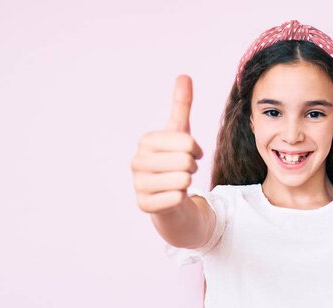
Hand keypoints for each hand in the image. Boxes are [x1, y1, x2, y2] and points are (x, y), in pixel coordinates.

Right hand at [131, 75, 203, 213]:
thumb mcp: (180, 133)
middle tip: (184, 171)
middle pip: (185, 161)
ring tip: (179, 183)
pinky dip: (182, 198)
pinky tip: (174, 197)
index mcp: (146, 141)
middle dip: (192, 168)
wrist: (170, 198)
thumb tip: (184, 75)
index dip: (195, 150)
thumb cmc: (175, 163)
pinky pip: (176, 198)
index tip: (190, 154)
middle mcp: (137, 162)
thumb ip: (181, 105)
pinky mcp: (144, 205)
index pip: (186, 142)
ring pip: (182, 180)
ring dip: (188, 183)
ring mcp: (138, 185)